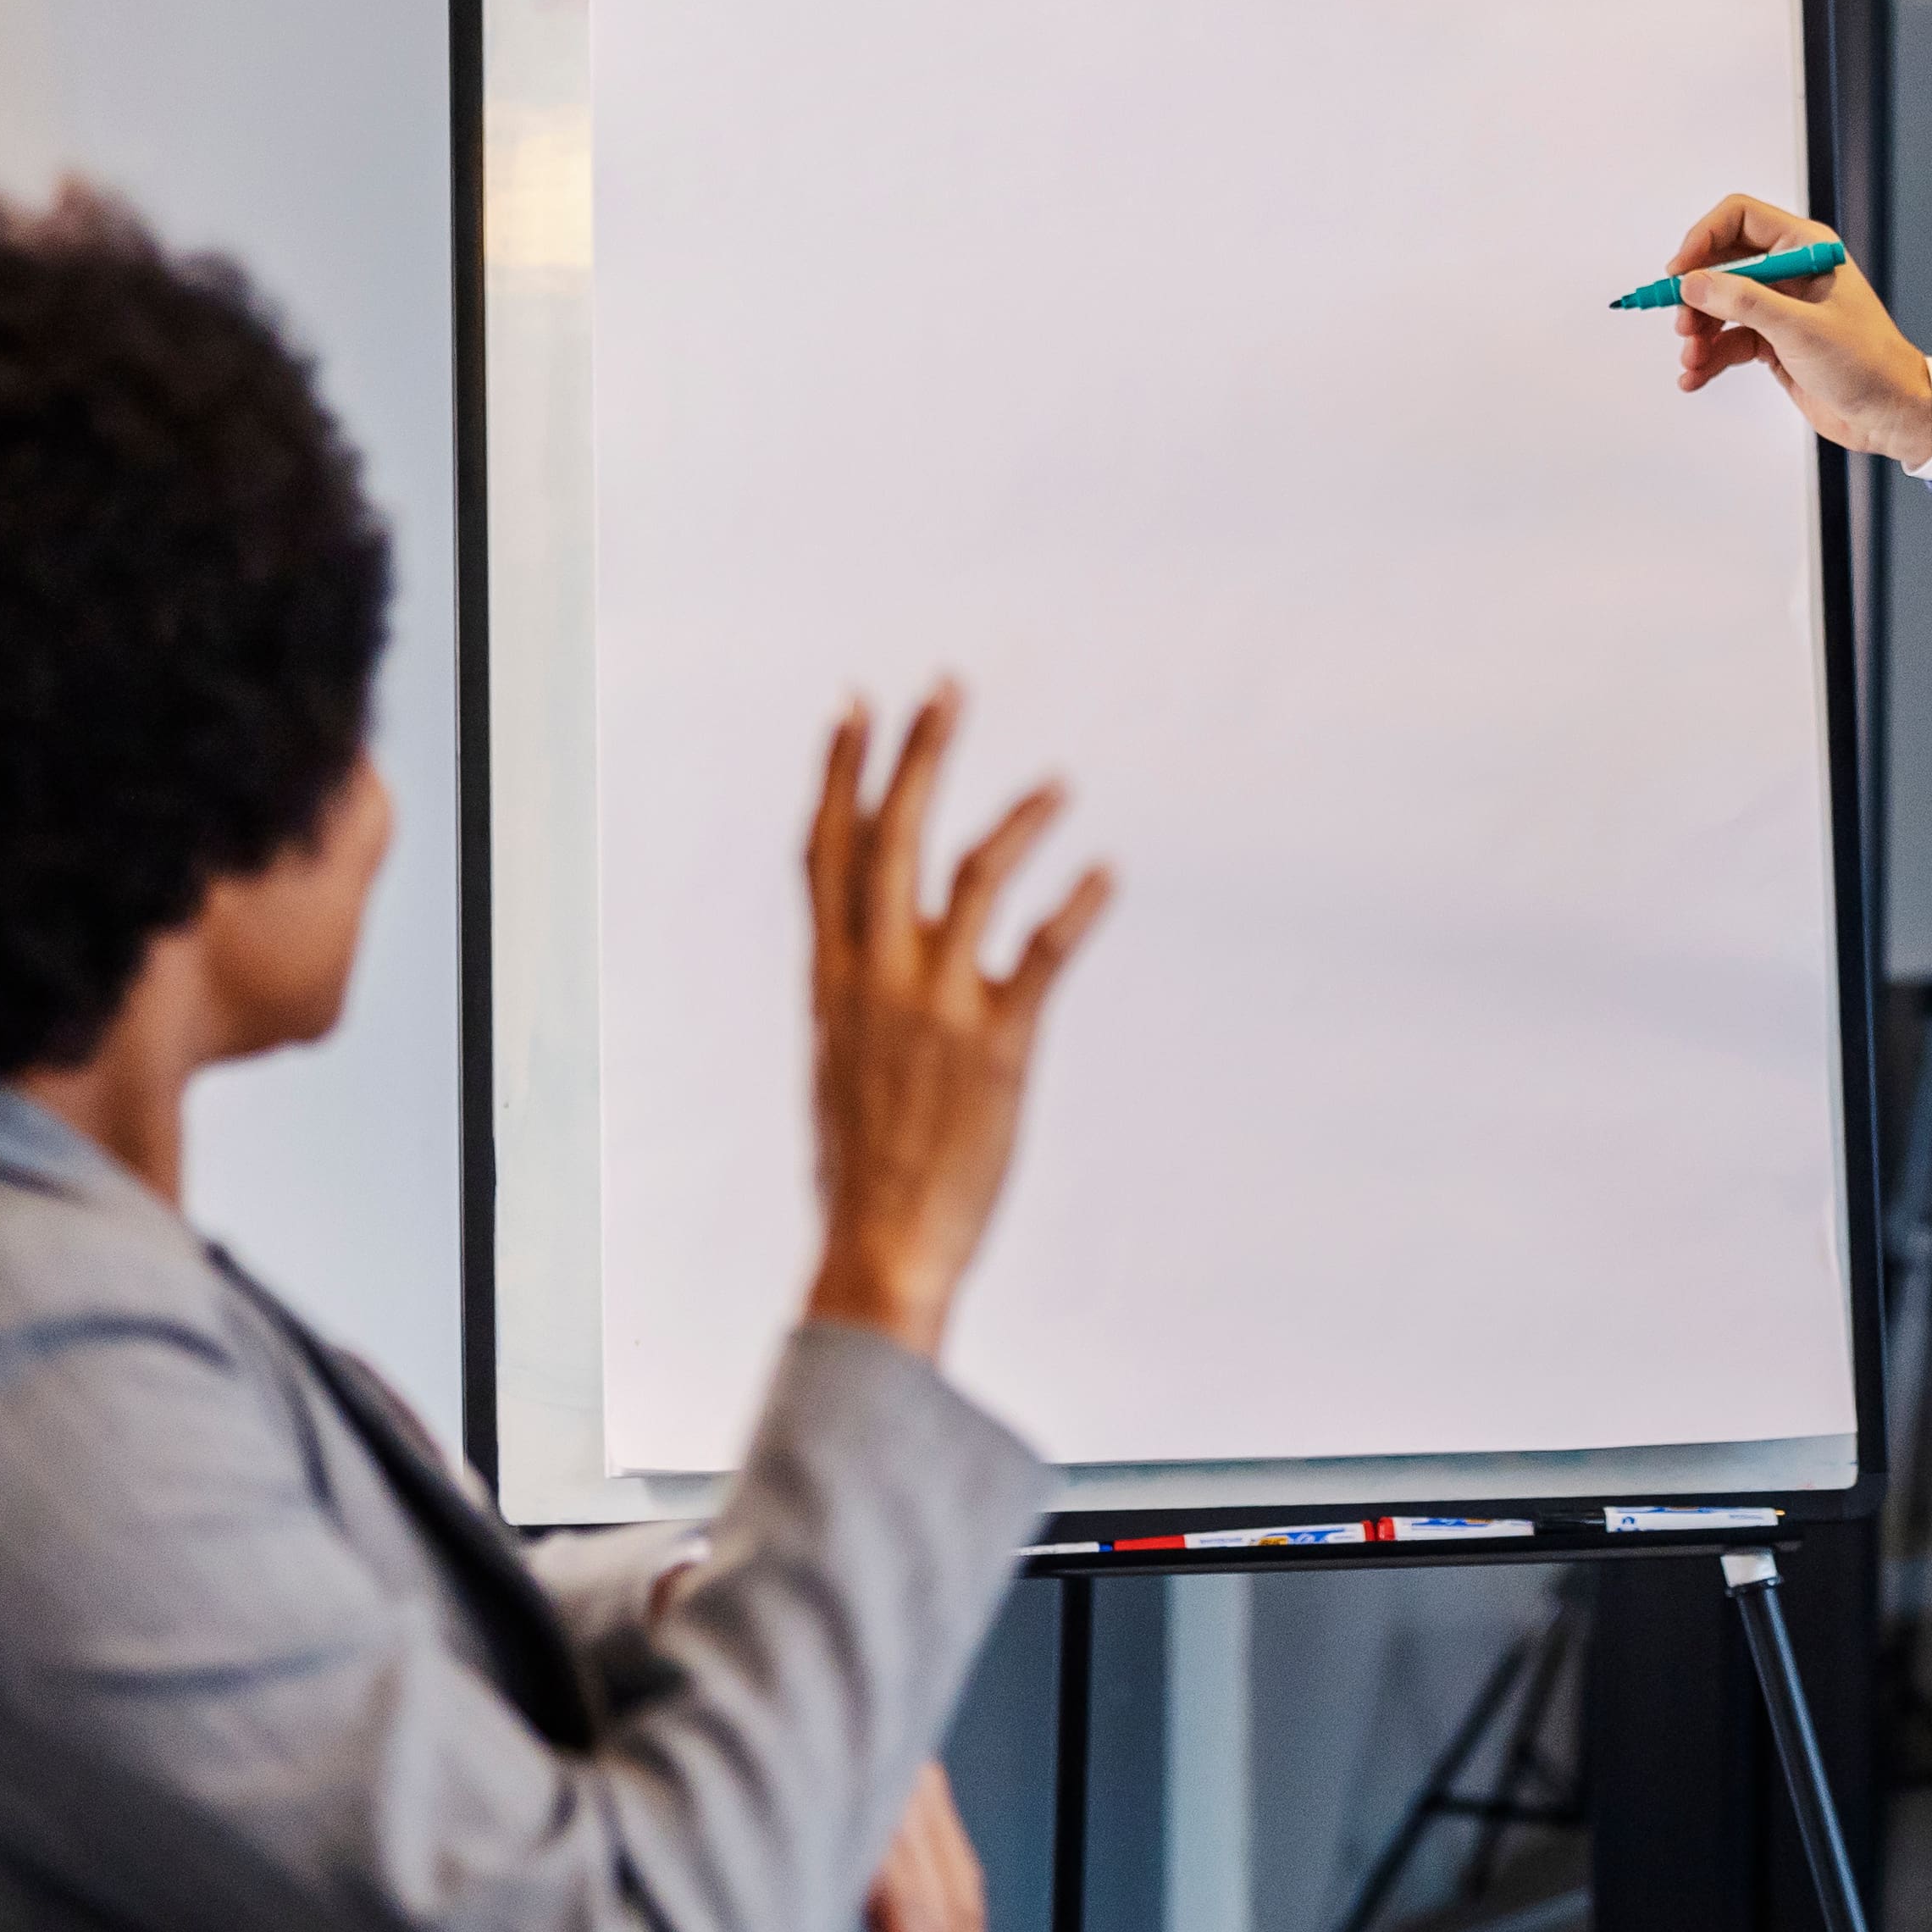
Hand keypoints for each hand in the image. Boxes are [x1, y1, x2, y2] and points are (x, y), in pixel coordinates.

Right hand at [802, 681, 1112, 1364]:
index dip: (839, 774)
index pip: (824, 853)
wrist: (879, 1247)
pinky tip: (1107, 870)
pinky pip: (1043, 952)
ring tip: (1061, 781)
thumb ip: (856, 994)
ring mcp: (935, 1005)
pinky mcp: (998, 1042)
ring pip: (973, 877)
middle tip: (948, 684)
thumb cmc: (861, 1166)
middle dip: (919, 754)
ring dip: (1018, 817)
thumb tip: (866, 951)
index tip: (853, 705)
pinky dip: (1078, 903)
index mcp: (829, 979)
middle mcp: (875, 977)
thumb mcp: (838, 1059)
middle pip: (892, 838)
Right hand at [1666, 191, 1931, 470]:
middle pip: (1722, 264)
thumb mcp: (1800, 329)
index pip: (1739, 219)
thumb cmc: (1867, 363)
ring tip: (1692, 360)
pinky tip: (1696, 377)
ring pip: (1721, 306)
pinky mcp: (1775, 342)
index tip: (1680, 273)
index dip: (1703, 239)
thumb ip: (1744, 302)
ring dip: (1699, 332)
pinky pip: (1730, 341)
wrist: (1891, 414)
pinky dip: (1710, 357)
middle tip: (1682, 324)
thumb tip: (1693, 283)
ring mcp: (1781, 308)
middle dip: (1697, 295)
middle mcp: (1791, 272)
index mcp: (1806, 248)